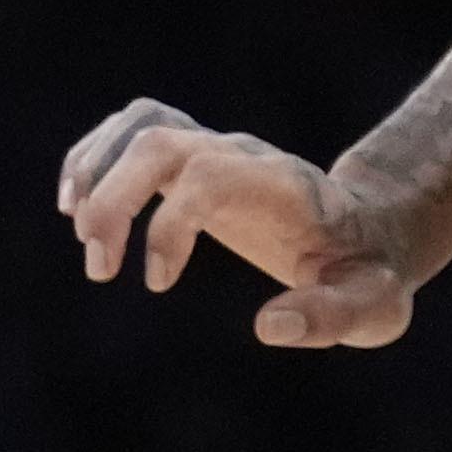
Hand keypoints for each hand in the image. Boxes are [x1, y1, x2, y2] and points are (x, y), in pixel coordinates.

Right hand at [57, 102, 419, 347]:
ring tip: (82, 237)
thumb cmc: (369, 275)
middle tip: (98, 269)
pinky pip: (134, 133)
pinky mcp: (196, 160)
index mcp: (282, 188)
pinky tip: (77, 211)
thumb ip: (328, 316)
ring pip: (142, 124)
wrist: (374, 232)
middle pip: (160, 141)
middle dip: (114, 199)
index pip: (208, 175)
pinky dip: (96, 160)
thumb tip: (268, 327)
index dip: (169, 225)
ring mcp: (218, 152)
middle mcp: (244, 156)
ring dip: (96, 170)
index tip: (157, 283)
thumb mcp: (373, 308)